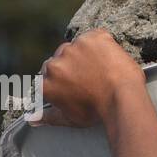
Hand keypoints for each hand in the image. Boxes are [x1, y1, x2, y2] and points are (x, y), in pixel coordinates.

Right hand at [28, 28, 144, 127]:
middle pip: (60, 59)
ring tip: (102, 69)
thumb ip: (48, 117)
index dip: (62, 79)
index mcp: (47, 82)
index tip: (74, 83)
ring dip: (86, 54)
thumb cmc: (97, 112)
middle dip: (72, 66)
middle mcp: (56, 63)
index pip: (48, 75)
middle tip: (90, 77)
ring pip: (77, 47)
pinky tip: (109, 58)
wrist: (123, 99)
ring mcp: (74, 48)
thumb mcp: (70, 119)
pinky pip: (95, 37)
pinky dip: (102, 44)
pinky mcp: (93, 38)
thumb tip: (32, 119)